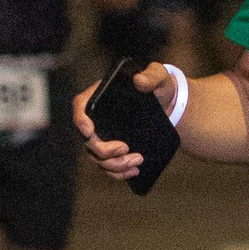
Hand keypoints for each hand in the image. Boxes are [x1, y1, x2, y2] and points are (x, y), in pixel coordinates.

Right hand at [73, 63, 173, 180]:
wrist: (168, 106)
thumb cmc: (159, 87)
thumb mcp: (159, 77)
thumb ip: (152, 75)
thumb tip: (139, 81)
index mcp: (100, 97)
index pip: (80, 107)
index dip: (80, 120)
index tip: (90, 132)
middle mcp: (96, 118)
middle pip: (88, 140)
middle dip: (105, 150)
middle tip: (126, 149)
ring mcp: (103, 136)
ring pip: (98, 158)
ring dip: (115, 164)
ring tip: (138, 161)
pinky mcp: (113, 150)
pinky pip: (108, 167)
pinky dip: (119, 173)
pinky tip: (134, 171)